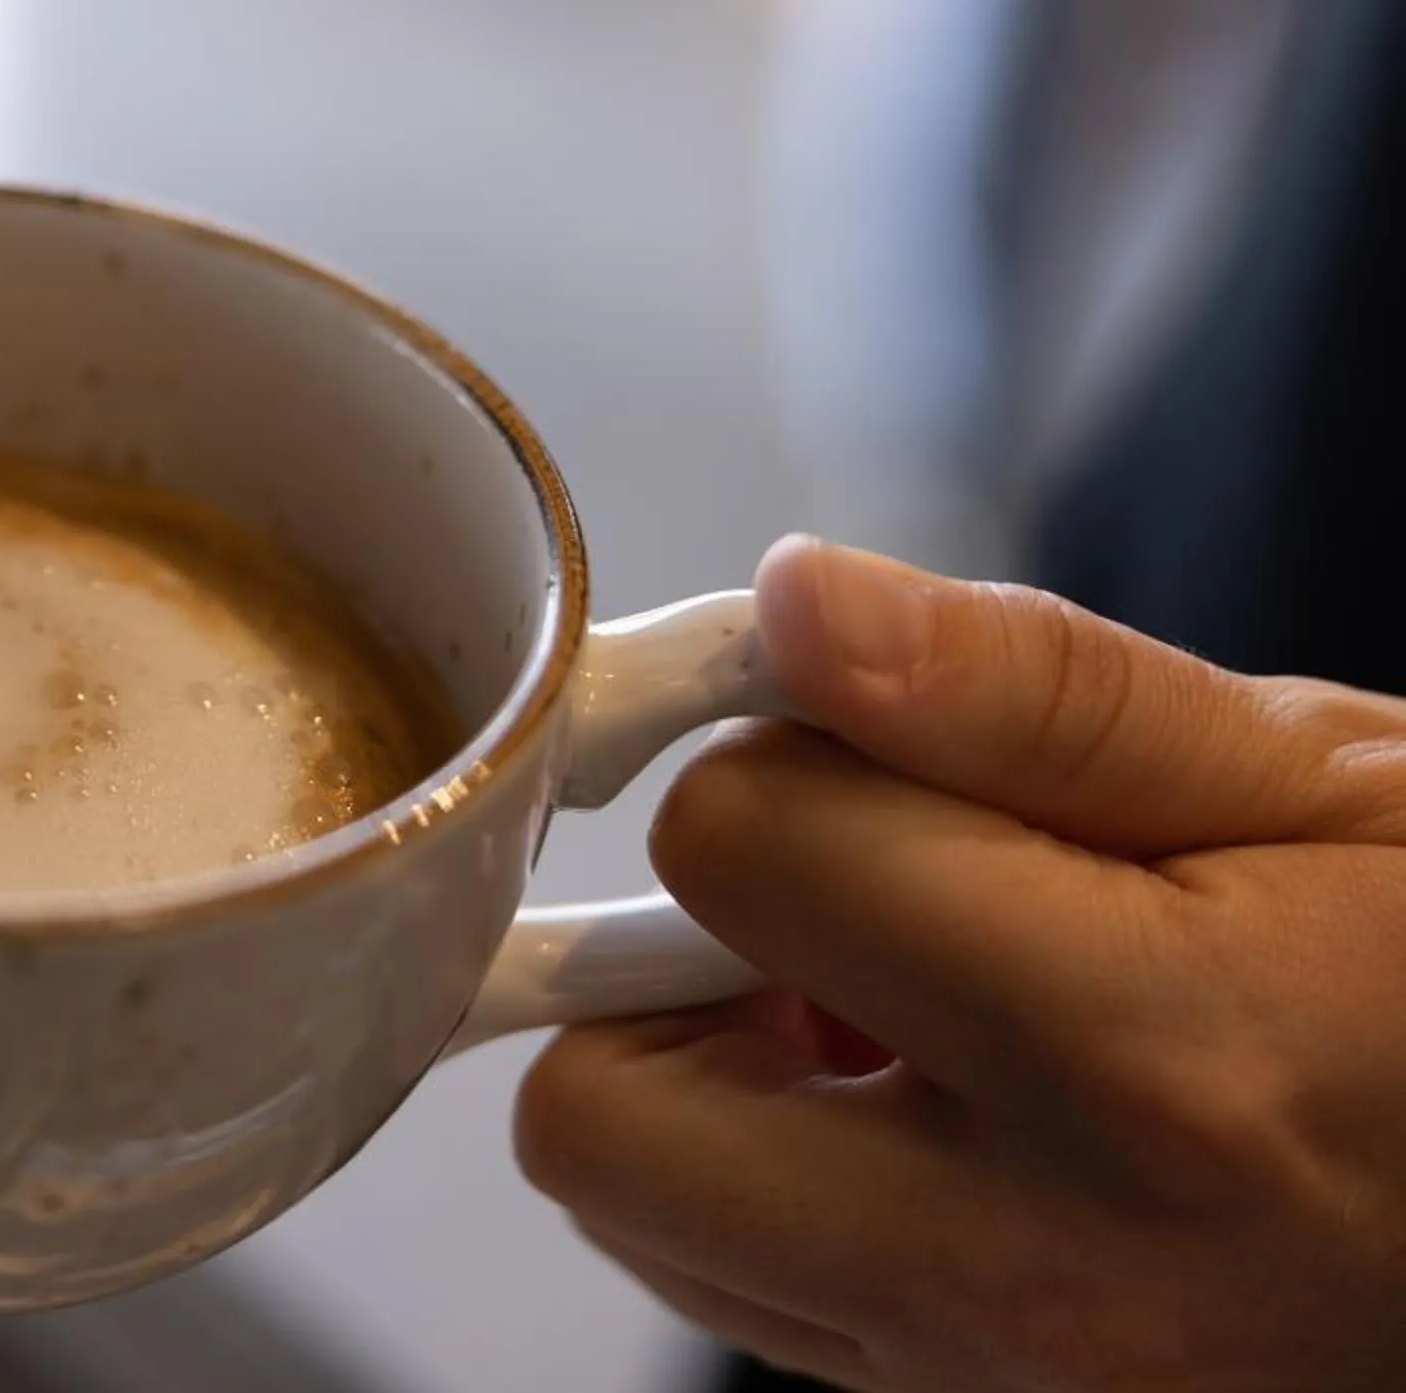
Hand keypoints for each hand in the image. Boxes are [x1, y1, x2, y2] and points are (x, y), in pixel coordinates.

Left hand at [513, 535, 1405, 1390]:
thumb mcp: (1321, 779)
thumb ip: (1031, 691)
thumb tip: (793, 607)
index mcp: (1136, 1058)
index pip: (738, 851)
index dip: (780, 746)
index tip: (862, 733)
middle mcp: (1043, 1262)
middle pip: (601, 1114)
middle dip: (658, 966)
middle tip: (829, 895)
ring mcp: (1010, 1378)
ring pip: (647, 1220)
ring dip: (704, 1084)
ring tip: (894, 1002)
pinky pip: (753, 1295)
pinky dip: (776, 1185)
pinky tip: (931, 1103)